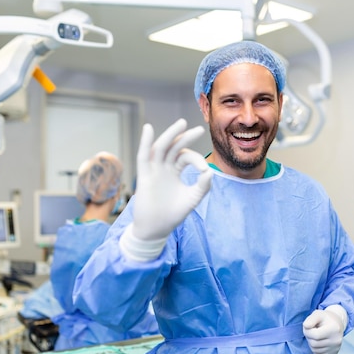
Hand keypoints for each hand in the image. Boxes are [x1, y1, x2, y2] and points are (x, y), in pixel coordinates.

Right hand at [120, 119, 212, 260]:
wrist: (156, 229)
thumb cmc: (173, 214)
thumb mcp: (192, 199)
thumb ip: (202, 186)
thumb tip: (210, 171)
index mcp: (174, 171)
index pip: (185, 157)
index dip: (197, 159)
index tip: (204, 170)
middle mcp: (163, 168)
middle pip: (174, 147)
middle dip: (186, 137)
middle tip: (200, 129)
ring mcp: (153, 171)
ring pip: (161, 148)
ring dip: (170, 135)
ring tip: (181, 123)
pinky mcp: (144, 176)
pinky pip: (143, 156)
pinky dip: (145, 142)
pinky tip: (148, 129)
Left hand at [303, 305, 346, 353]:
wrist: (337, 323)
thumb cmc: (325, 318)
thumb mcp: (318, 314)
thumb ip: (311, 319)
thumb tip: (306, 326)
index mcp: (334, 329)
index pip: (315, 335)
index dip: (307, 332)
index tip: (307, 327)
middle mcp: (336, 340)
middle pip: (314, 344)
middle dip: (309, 337)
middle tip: (311, 331)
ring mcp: (336, 348)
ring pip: (314, 350)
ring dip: (311, 343)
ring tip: (315, 335)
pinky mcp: (334, 353)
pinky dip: (315, 348)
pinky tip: (319, 341)